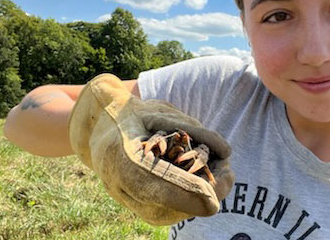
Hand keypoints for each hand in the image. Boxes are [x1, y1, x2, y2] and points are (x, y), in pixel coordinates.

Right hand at [69, 74, 234, 224]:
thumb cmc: (133, 119)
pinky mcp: (156, 216)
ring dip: (209, 184)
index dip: (207, 186)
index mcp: (130, 166)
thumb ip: (195, 130)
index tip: (228, 172)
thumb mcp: (160, 114)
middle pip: (194, 202)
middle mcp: (136, 196)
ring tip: (199, 160)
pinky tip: (193, 172)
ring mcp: (146, 210)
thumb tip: (227, 152)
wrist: (101, 137)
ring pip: (197, 206)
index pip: (176, 189)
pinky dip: (200, 189)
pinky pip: (190, 206)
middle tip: (221, 158)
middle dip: (215, 179)